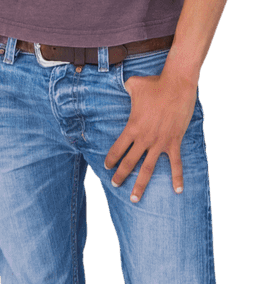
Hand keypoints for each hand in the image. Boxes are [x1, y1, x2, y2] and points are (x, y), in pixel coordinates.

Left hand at [104, 70, 196, 201]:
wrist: (176, 86)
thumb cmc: (153, 85)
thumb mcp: (132, 85)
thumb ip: (125, 89)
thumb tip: (122, 84)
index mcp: (132, 127)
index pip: (118, 148)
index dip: (111, 159)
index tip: (107, 167)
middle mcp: (144, 138)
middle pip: (129, 162)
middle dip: (121, 176)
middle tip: (115, 185)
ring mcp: (160, 142)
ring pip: (148, 168)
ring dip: (141, 184)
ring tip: (135, 198)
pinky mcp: (174, 142)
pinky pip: (175, 164)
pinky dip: (177, 178)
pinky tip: (177, 191)